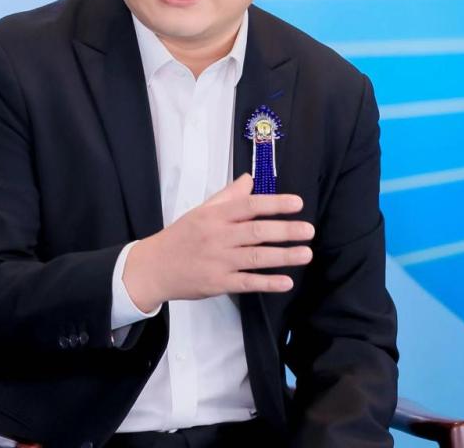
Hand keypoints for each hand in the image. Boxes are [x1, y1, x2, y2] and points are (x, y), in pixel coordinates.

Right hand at [123, 173, 313, 311]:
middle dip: (285, 230)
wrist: (153, 267)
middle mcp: (218, 237)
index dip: (275, 204)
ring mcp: (218, 261)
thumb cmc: (181, 236)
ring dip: (283, 256)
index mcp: (215, 216)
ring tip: (306, 253)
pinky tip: (287, 282)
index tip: (297, 203)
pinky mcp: (217, 283)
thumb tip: (249, 179)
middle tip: (309, 230)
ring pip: (255, 257)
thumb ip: (228, 196)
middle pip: (256, 231)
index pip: (249, 206)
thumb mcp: (201, 211)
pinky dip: (267, 283)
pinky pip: (247, 283)